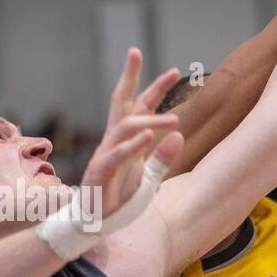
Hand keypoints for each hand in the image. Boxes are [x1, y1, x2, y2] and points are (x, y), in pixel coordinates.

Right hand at [80, 49, 182, 219]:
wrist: (95, 224)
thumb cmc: (118, 200)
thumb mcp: (148, 180)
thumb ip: (163, 158)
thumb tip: (180, 135)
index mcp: (125, 141)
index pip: (139, 107)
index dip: (155, 88)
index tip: (173, 71)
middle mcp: (113, 141)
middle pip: (120, 101)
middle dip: (128, 76)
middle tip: (135, 51)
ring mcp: (105, 155)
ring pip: (124, 127)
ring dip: (150, 121)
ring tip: (174, 120)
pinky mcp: (100, 172)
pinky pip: (116, 155)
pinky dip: (131, 146)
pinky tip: (147, 137)